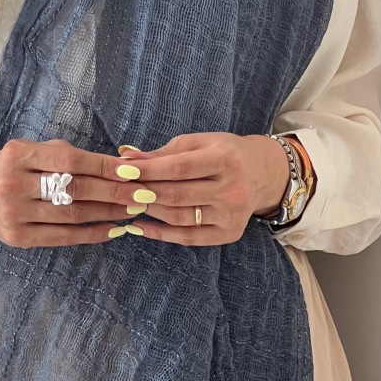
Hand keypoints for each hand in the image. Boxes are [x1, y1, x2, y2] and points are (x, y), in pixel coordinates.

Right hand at [0, 138, 146, 247]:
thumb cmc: (15, 168)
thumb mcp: (32, 150)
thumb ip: (66, 154)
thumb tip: (117, 162)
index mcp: (19, 155)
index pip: (69, 160)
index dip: (103, 166)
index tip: (133, 170)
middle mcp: (13, 184)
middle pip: (74, 189)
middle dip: (114, 191)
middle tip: (144, 193)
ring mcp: (15, 214)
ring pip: (72, 214)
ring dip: (108, 213)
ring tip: (133, 210)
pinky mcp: (19, 239)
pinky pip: (63, 237)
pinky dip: (92, 234)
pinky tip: (114, 229)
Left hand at [119, 132, 290, 245]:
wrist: (263, 173)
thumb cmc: (224, 152)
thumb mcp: (199, 143)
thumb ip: (163, 152)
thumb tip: (126, 157)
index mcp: (225, 159)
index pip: (180, 168)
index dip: (149, 170)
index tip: (121, 170)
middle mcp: (232, 189)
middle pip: (178, 195)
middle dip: (144, 191)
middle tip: (118, 188)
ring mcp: (232, 215)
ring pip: (180, 217)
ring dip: (149, 211)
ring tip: (126, 203)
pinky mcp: (229, 234)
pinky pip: (189, 237)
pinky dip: (161, 234)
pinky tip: (139, 226)